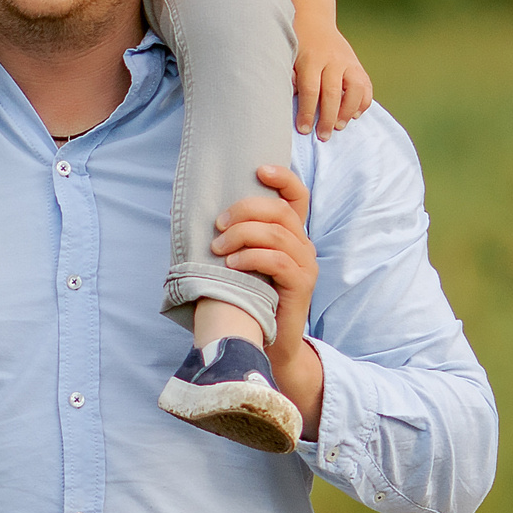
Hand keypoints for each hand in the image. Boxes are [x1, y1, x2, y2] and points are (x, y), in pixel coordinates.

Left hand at [213, 163, 321, 435]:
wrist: (264, 343)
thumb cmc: (246, 297)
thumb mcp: (241, 261)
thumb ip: (237, 237)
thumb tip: (205, 213)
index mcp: (291, 234)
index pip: (298, 196)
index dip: (282, 178)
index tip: (258, 170)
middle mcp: (304, 246)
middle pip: (280, 210)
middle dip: (245, 210)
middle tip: (217, 226)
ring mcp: (306, 265)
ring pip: (277, 233)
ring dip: (241, 235)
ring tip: (219, 249)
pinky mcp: (301, 286)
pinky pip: (278, 260)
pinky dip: (251, 257)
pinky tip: (232, 265)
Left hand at [294, 18, 372, 138]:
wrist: (312, 19)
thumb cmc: (293, 44)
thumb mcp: (286, 57)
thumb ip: (290, 78)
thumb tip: (293, 103)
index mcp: (310, 59)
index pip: (311, 90)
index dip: (308, 112)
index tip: (304, 129)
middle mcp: (331, 60)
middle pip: (332, 94)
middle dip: (328, 118)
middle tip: (323, 136)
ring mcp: (347, 62)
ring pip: (354, 90)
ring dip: (348, 112)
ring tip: (339, 127)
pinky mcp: (357, 64)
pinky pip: (365, 86)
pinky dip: (362, 102)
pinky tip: (354, 115)